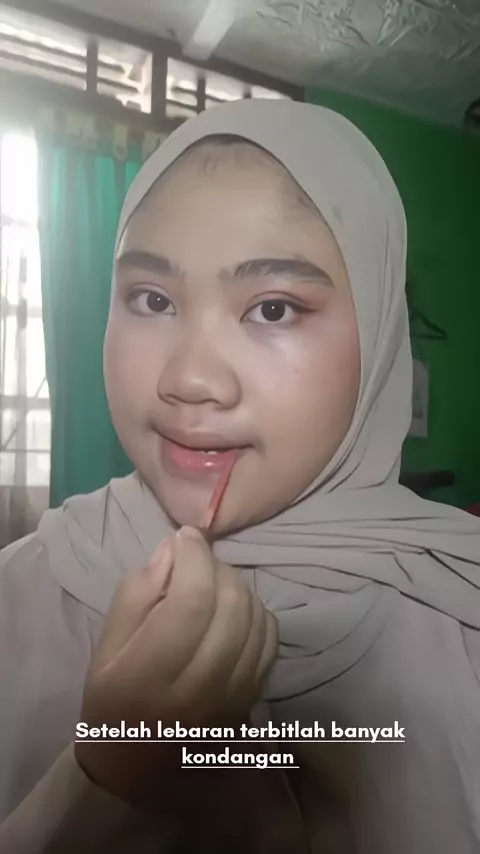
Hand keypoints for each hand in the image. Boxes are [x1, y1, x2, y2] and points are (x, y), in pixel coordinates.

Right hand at [75, 527, 277, 805]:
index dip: (194, 557)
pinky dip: (256, 610)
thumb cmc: (113, 702)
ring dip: (236, 585)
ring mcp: (232, 697)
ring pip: (255, 618)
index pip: (191, 600)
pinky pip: (270, 639)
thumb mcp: (106, 648)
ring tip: (211, 584)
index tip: (185, 537)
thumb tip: (174, 549)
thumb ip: (136, 593)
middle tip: (194, 561)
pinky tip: (233, 609)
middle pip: (230, 604)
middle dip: (215, 566)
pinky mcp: (253, 700)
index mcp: (149, 675)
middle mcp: (198, 688)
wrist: (137, 770)